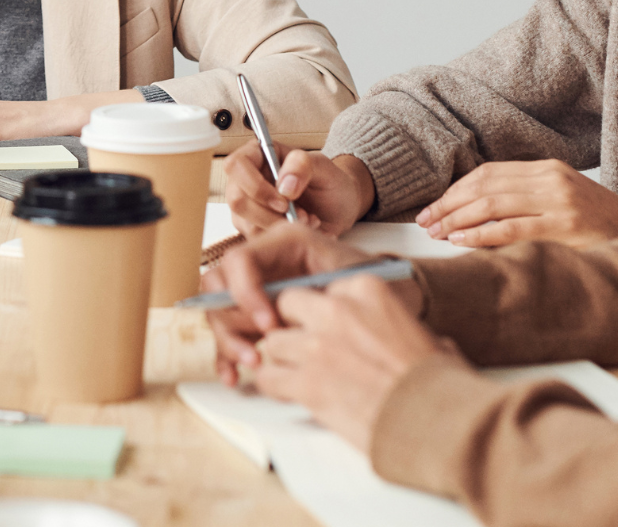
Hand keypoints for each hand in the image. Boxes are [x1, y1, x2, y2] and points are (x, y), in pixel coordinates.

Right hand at [201, 223, 406, 385]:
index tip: (270, 325)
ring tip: (253, 365)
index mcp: (284, 242)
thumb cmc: (381, 285)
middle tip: (255, 352)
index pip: (240, 260)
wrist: (397, 302)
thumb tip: (280, 313)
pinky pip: (231, 334)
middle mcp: (265, 262)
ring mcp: (258, 290)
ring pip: (221, 313)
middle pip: (220, 287)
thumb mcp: (355, 279)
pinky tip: (235, 375)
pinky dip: (228, 356)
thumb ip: (317, 290)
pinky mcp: (258, 316)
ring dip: (229, 342)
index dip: (246, 293)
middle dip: (232, 322)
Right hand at [221, 143, 373, 236]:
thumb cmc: (329, 181)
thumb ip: (302, 165)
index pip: (236, 165)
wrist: (339, 206)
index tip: (284, 201)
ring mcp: (247, 206)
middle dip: (270, 214)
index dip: (255, 186)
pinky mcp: (254, 228)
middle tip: (301, 215)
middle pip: (237, 200)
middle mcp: (245, 181)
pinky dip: (283, 240)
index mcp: (257, 156)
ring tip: (308, 220)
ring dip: (281, 228)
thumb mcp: (323, 167)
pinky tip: (303, 229)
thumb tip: (283, 186)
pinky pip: (258, 241)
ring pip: (246, 224)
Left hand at [248, 276, 454, 454]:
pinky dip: (275, 387)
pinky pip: (269, 377)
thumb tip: (395, 335)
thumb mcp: (423, 334)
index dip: (320, 312)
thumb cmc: (439, 383)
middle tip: (304, 348)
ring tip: (298, 375)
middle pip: (287, 306)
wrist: (440, 423)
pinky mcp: (307, 382)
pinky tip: (290, 394)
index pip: (320, 289)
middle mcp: (337, 311)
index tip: (326, 328)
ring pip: (274, 343)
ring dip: (283, 360)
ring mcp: (318, 346)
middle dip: (292, 327)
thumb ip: (392, 324)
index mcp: (367, 291)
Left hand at [415, 159, 617, 247]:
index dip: (455, 190)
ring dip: (457, 219)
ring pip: (493, 204)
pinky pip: (512, 228)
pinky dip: (482, 234)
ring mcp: (560, 202)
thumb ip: (526, 200)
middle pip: (484, 186)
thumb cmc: (601, 228)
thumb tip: (474, 214)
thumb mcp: (563, 202)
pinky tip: (462, 240)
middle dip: (448, 204)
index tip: (432, 207)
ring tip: (435, 232)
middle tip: (424, 221)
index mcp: (549, 169)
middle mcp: (552, 179)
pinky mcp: (565, 226)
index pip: (488, 173)